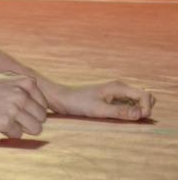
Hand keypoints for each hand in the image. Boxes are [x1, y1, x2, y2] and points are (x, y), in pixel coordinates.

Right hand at [0, 73, 48, 137]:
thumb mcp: (5, 79)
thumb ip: (24, 86)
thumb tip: (43, 102)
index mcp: (26, 81)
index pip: (43, 105)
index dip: (32, 110)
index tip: (18, 108)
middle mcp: (22, 94)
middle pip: (42, 118)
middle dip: (29, 121)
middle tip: (13, 117)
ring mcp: (14, 108)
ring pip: (36, 129)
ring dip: (23, 128)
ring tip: (7, 121)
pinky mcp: (6, 122)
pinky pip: (18, 135)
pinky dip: (9, 133)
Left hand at [41, 80, 155, 120]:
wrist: (60, 98)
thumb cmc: (77, 102)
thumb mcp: (98, 109)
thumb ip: (120, 112)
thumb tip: (140, 114)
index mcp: (118, 87)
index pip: (145, 95)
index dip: (147, 108)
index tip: (138, 118)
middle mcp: (120, 88)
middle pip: (145, 97)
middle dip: (144, 109)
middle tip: (132, 119)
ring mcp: (116, 94)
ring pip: (137, 102)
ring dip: (136, 112)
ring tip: (123, 119)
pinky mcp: (111, 100)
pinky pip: (128, 106)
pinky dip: (128, 113)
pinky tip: (118, 118)